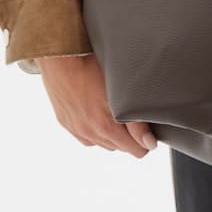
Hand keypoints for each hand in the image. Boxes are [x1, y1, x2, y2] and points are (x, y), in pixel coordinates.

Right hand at [37, 54, 157, 158]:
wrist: (62, 60)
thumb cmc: (92, 69)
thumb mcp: (120, 93)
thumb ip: (137, 123)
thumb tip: (149, 144)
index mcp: (106, 128)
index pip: (136, 150)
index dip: (145, 139)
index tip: (146, 124)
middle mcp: (90, 134)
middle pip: (120, 148)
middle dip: (129, 135)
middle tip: (131, 113)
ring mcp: (77, 131)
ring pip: (104, 143)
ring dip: (112, 134)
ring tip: (114, 111)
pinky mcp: (67, 125)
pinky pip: (88, 137)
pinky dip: (96, 130)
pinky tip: (98, 112)